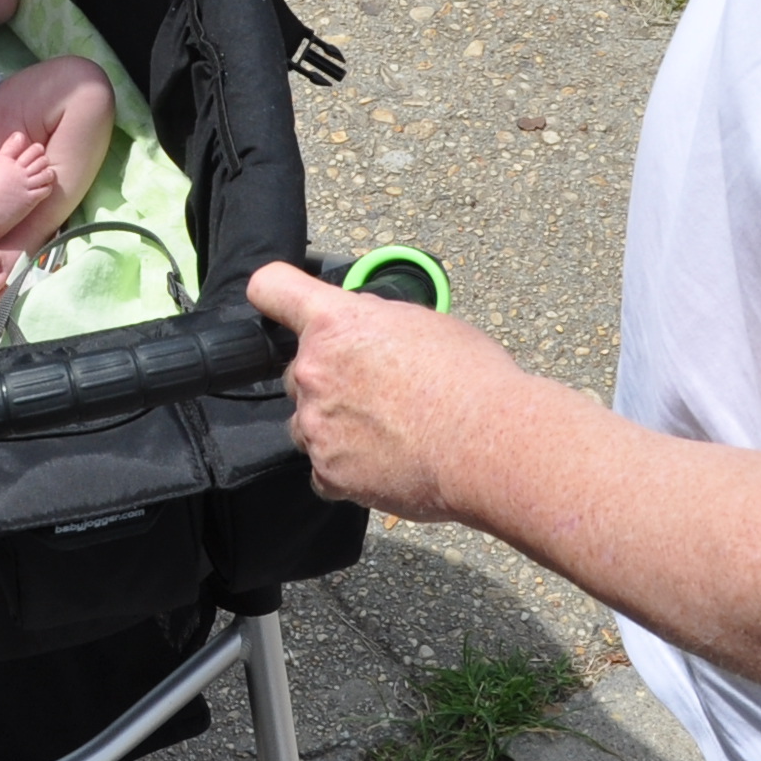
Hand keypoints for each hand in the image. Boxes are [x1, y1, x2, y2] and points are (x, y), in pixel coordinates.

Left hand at [244, 261, 528, 522]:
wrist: (490, 444)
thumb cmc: (471, 379)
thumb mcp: (424, 323)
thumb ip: (377, 323)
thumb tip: (368, 331)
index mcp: (334, 323)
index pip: (270, 287)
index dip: (276, 297)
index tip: (285, 310)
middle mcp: (312, 371)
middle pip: (298, 371)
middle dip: (328, 380)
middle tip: (378, 394)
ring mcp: (315, 425)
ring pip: (307, 423)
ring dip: (334, 426)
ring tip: (389, 434)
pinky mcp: (327, 473)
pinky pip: (323, 471)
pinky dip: (348, 470)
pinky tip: (386, 465)